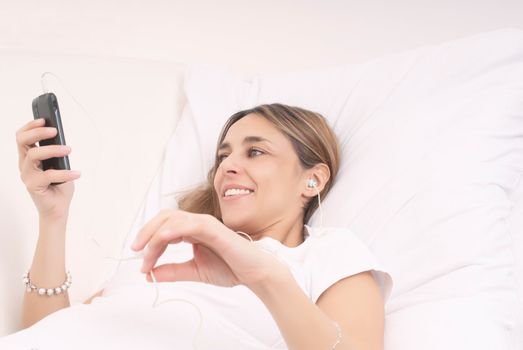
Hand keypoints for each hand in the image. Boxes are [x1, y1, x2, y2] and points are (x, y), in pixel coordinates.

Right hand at [15, 118, 80, 218]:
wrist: (58, 210)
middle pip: (22, 141)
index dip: (30, 126)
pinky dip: (65, 173)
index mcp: (29, 158)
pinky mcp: (33, 186)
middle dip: (37, 132)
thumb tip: (64, 141)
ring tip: (69, 150)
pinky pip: (48, 175)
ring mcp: (27, 175)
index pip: (22, 137)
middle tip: (54, 131)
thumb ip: (58, 154)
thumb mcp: (60, 165)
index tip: (44, 120)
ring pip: (34, 154)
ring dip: (52, 149)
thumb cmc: (59, 187)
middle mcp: (25, 165)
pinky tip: (76, 173)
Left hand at [130, 209, 288, 288]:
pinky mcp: (213, 228)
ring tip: (146, 253)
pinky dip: (173, 229)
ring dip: (155, 233)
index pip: (163, 230)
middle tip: (135, 251)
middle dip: (146, 232)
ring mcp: (205, 224)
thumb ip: (173, 271)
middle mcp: (196, 224)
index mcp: (192, 231)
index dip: (149, 245)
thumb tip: (149, 275)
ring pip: (173, 219)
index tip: (143, 266)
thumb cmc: (230, 268)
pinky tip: (162, 239)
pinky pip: (190, 224)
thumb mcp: (194, 271)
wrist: (253, 273)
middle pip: (164, 218)